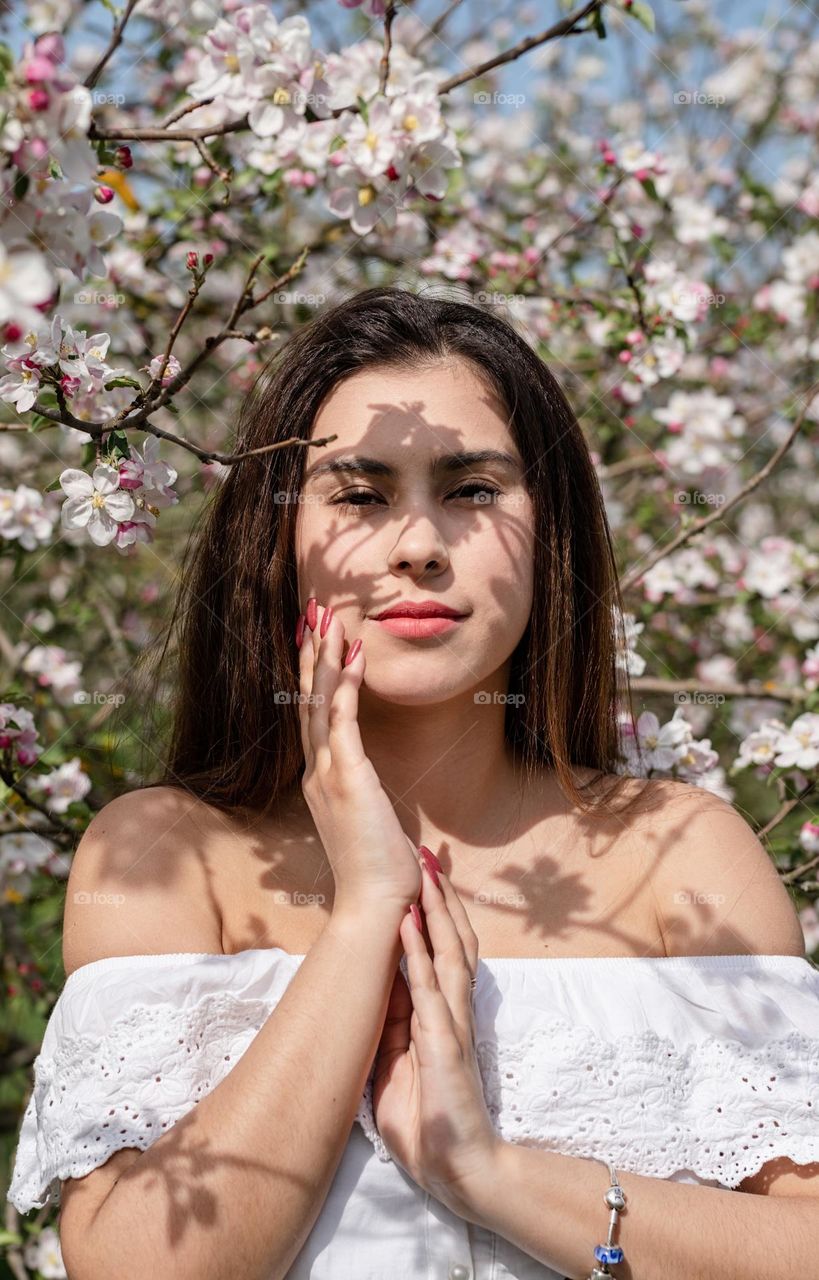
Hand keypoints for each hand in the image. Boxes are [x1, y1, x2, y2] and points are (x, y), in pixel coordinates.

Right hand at [297, 598, 421, 914]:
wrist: (376, 907)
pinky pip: (341, 719)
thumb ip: (370, 806)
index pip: (312, 716)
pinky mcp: (347, 777)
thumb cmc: (381, 873)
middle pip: (306, 699)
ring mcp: (328, 774)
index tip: (316, 641)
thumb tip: (382, 807)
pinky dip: (345, 684)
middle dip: (310, 652)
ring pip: (317, 702)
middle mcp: (317, 772)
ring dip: (323, 656)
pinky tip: (355, 654)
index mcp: (322, 781)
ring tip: (328, 617)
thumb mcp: (373, 827)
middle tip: (312, 611)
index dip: (312, 675)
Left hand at [371, 852, 502, 1217]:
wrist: (461, 1172)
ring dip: (434, 910)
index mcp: (443, 1017)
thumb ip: (393, 1032)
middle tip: (428, 854)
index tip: (422, 877)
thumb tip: (377, 996)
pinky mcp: (444, 1045)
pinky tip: (408, 922)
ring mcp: (451, 1025)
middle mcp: (453, 1012)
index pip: (443, 953)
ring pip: (448, 953)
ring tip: (422, 871)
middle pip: (453, 941)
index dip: (435, 914)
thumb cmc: (430, 1126)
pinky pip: (430, 989)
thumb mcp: (397, 1069)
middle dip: (440, 897)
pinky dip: (418, 951)